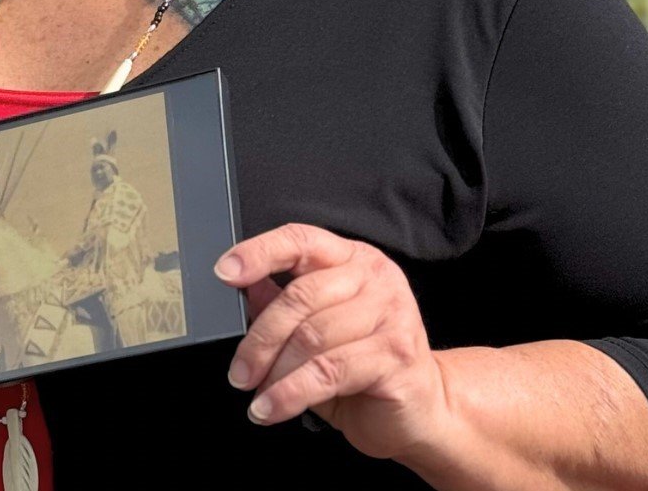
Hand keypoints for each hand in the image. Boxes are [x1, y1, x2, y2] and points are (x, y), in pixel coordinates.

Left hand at [214, 224, 451, 460]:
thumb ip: (284, 303)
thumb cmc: (366, 363)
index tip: (225, 272)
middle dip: (260, 338)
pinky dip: (290, 394)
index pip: (300, 240)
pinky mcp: (396, 354)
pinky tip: (273, 407)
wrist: (423, 408)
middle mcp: (374, 277)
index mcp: (352, 258)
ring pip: (311, 338)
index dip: (258, 252)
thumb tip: (244, 289)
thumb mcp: (318, 328)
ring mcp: (391, 313)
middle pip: (300, 296)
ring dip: (274, 373)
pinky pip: (328, 372)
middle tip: (239, 370)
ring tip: (257, 394)